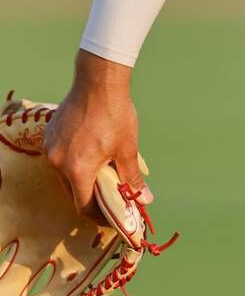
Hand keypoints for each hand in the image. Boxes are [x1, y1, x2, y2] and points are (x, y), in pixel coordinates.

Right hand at [43, 50, 152, 221]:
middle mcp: (58, 162)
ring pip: (65, 174)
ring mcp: (51, 148)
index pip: (84, 206)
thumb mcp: (127, 148)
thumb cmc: (115, 113)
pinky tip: (89, 152)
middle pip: (73, 191)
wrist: (98, 80)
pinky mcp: (49, 134)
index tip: (112, 215)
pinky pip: (60, 157)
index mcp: (78, 170)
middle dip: (92, 196)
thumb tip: (144, 199)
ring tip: (102, 171)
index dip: (99, 215)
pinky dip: (73, 161)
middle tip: (110, 194)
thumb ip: (132, 177)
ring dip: (82, 177)